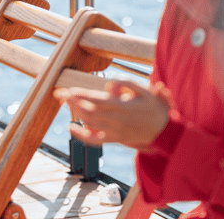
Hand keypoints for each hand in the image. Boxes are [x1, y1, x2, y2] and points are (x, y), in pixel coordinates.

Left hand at [54, 80, 170, 149]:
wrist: (165, 130)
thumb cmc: (153, 107)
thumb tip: (108, 86)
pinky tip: (71, 127)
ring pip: (90, 123)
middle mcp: (116, 120)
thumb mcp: (144, 90)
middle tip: (59, 93)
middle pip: (89, 111)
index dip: (81, 96)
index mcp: (122, 107)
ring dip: (75, 113)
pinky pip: (95, 140)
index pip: (97, 101)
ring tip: (65, 102)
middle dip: (72, 102)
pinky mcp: (114, 139)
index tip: (69, 90)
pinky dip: (81, 135)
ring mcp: (114, 131)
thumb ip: (125, 84)